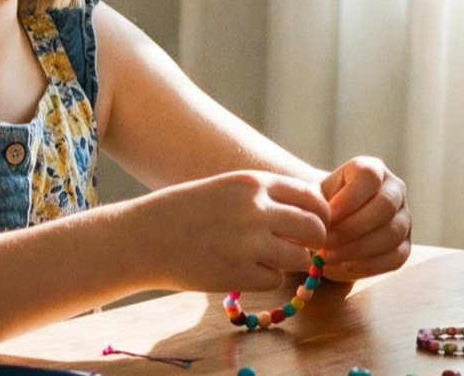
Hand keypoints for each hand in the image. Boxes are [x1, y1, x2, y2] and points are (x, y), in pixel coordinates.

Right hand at [135, 170, 329, 291]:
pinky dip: (266, 279)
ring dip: (290, 263)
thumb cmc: (185, 211)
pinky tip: (246, 272)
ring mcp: (248, 243)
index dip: (319, 214)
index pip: (312, 197)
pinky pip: (275, 280)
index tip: (314, 225)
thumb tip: (307, 215)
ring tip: (267, 260)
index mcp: (254, 183)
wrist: (144, 237)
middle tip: (302, 249)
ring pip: (300, 258)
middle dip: (314, 242)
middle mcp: (256, 210)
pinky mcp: (238, 273)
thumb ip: (264, 197)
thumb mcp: (227, 188)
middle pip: (315, 229)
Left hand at [318, 156, 410, 278]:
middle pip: (385, 204)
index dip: (349, 198)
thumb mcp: (314, 201)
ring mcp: (404, 217)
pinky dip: (370, 265)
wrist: (332, 229)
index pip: (369, 176)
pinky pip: (396, 257)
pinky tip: (347, 266)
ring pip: (391, 233)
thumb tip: (308, 227)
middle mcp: (394, 189)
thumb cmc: (322, 210)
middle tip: (325, 243)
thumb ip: (312, 208)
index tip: (327, 217)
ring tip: (328, 257)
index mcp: (372, 169)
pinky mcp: (405, 244)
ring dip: (357, 249)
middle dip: (352, 228)